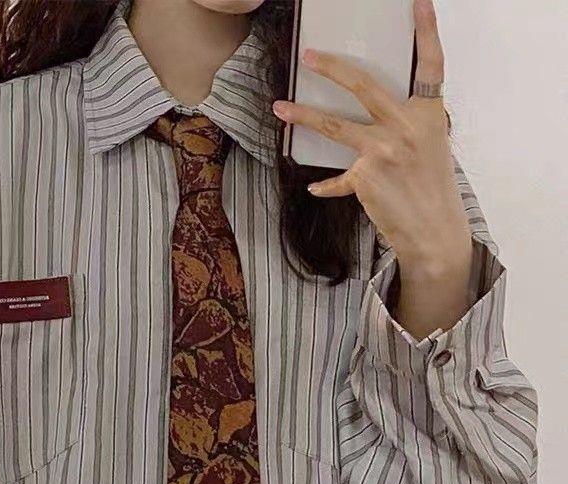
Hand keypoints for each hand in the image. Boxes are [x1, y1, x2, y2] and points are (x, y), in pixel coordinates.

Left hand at [271, 0, 471, 280]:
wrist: (434, 230)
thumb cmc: (433, 189)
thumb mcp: (430, 147)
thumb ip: (406, 125)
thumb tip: (379, 117)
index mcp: (428, 114)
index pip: (431, 65)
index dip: (426, 31)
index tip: (417, 2)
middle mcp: (406, 126)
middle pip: (363, 86)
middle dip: (331, 67)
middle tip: (308, 55)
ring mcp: (383, 150)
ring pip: (334, 124)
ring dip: (303, 115)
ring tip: (280, 108)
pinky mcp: (365, 177)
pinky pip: (337, 179)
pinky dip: (326, 185)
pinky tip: (315, 187)